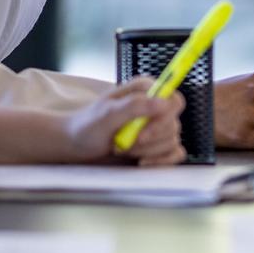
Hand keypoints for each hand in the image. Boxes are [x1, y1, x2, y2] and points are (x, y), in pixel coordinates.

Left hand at [64, 78, 186, 165]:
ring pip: (172, 141)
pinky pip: (175, 153)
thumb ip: (135, 105)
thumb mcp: (107, 114)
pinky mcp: (158, 144)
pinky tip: (142, 161)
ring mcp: (157, 127)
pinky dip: (161, 161)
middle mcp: (154, 107)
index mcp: (145, 91)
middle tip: (124, 142)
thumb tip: (164, 102)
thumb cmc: (88, 126)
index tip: (143, 133)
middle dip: (148, 140)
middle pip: (173, 124)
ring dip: (146, 151)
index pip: (174, 100)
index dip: (164, 118)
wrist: (78, 146)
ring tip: (123, 149)